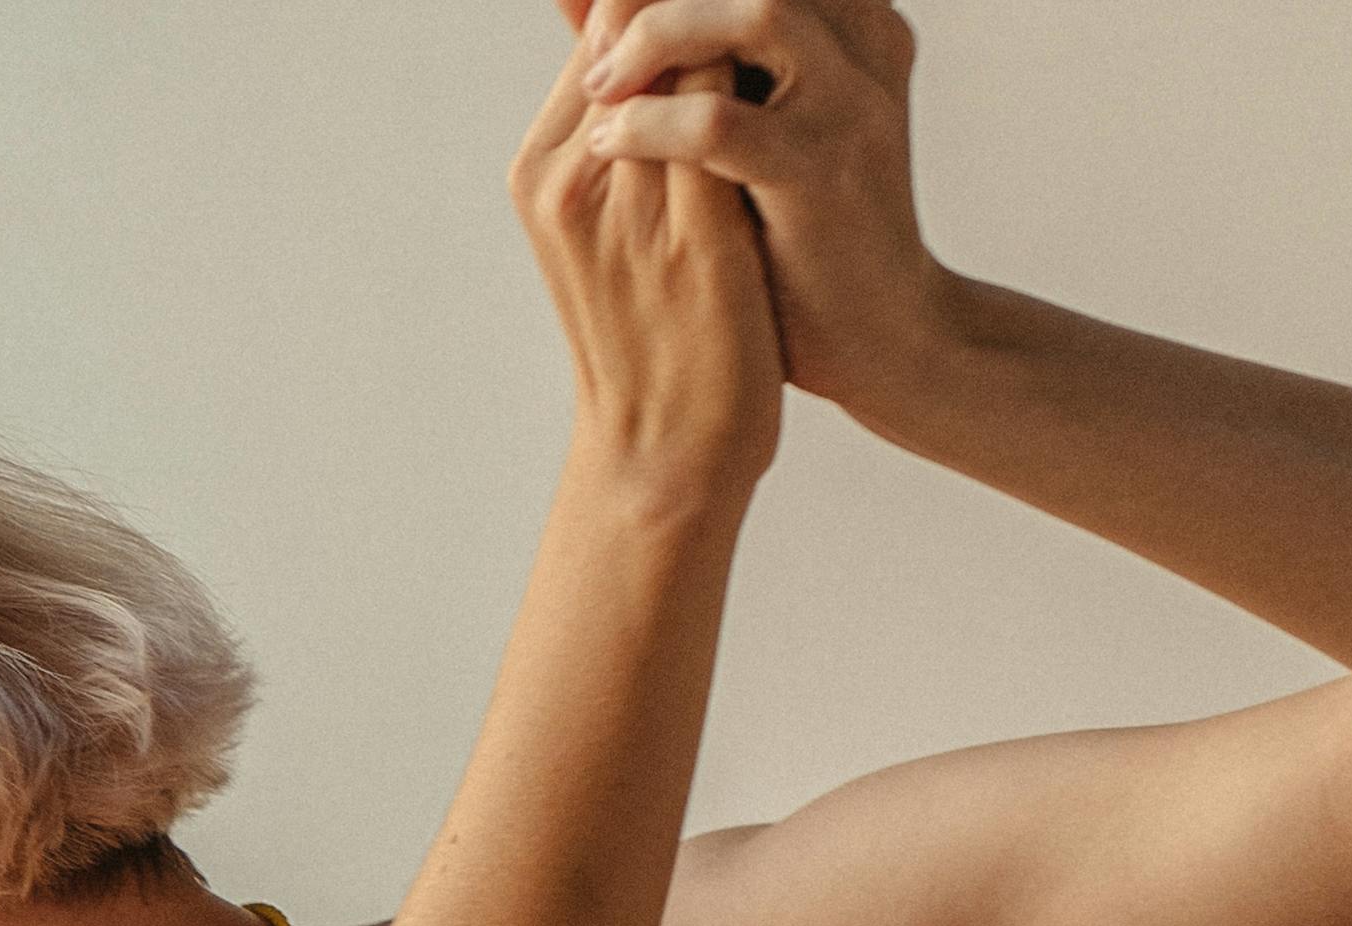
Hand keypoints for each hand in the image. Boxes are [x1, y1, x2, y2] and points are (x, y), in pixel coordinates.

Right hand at [512, 12, 786, 504]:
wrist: (668, 454)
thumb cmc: (652, 337)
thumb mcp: (614, 228)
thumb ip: (625, 133)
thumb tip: (648, 51)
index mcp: (542, 173)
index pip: (601, 30)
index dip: (658, 4)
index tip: (715, 12)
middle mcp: (570, 180)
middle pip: (632, 23)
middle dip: (692, 5)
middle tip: (753, 12)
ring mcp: (626, 209)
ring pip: (681, 56)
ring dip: (734, 28)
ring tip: (781, 35)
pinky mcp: (693, 239)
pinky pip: (725, 117)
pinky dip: (763, 82)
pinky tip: (809, 76)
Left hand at [568, 0, 950, 419]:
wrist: (874, 338)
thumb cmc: (797, 236)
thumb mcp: (752, 129)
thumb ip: (694, 62)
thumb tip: (593, 7)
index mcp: (854, 25)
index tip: (597, 14)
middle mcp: (865, 47)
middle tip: (597, 45)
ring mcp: (849, 108)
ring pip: (758, 14)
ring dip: (661, 36)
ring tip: (604, 87)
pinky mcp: (821, 174)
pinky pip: (723, 123)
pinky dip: (652, 123)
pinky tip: (609, 146)